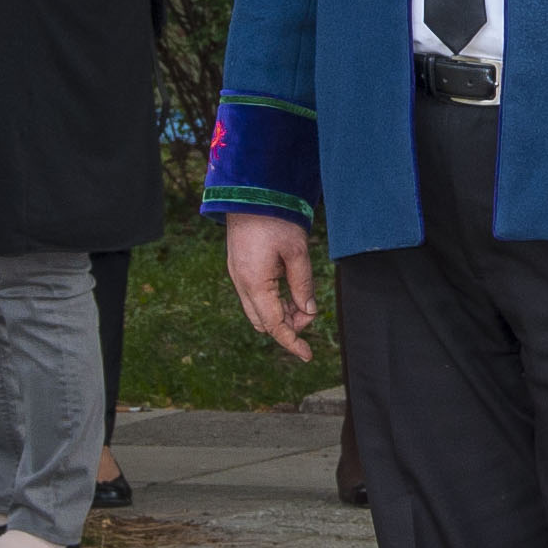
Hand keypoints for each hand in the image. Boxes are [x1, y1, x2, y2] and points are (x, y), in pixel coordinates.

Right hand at [225, 211, 319, 359]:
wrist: (249, 192)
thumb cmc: (275, 219)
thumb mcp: (298, 252)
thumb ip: (303, 285)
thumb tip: (309, 311)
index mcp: (255, 283)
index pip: (274, 324)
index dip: (292, 341)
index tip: (307, 355)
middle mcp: (241, 283)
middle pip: (264, 321)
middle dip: (288, 324)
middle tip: (310, 310)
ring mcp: (237, 275)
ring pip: (258, 310)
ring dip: (280, 312)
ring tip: (302, 298)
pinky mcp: (239, 267)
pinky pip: (254, 295)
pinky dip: (272, 300)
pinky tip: (288, 290)